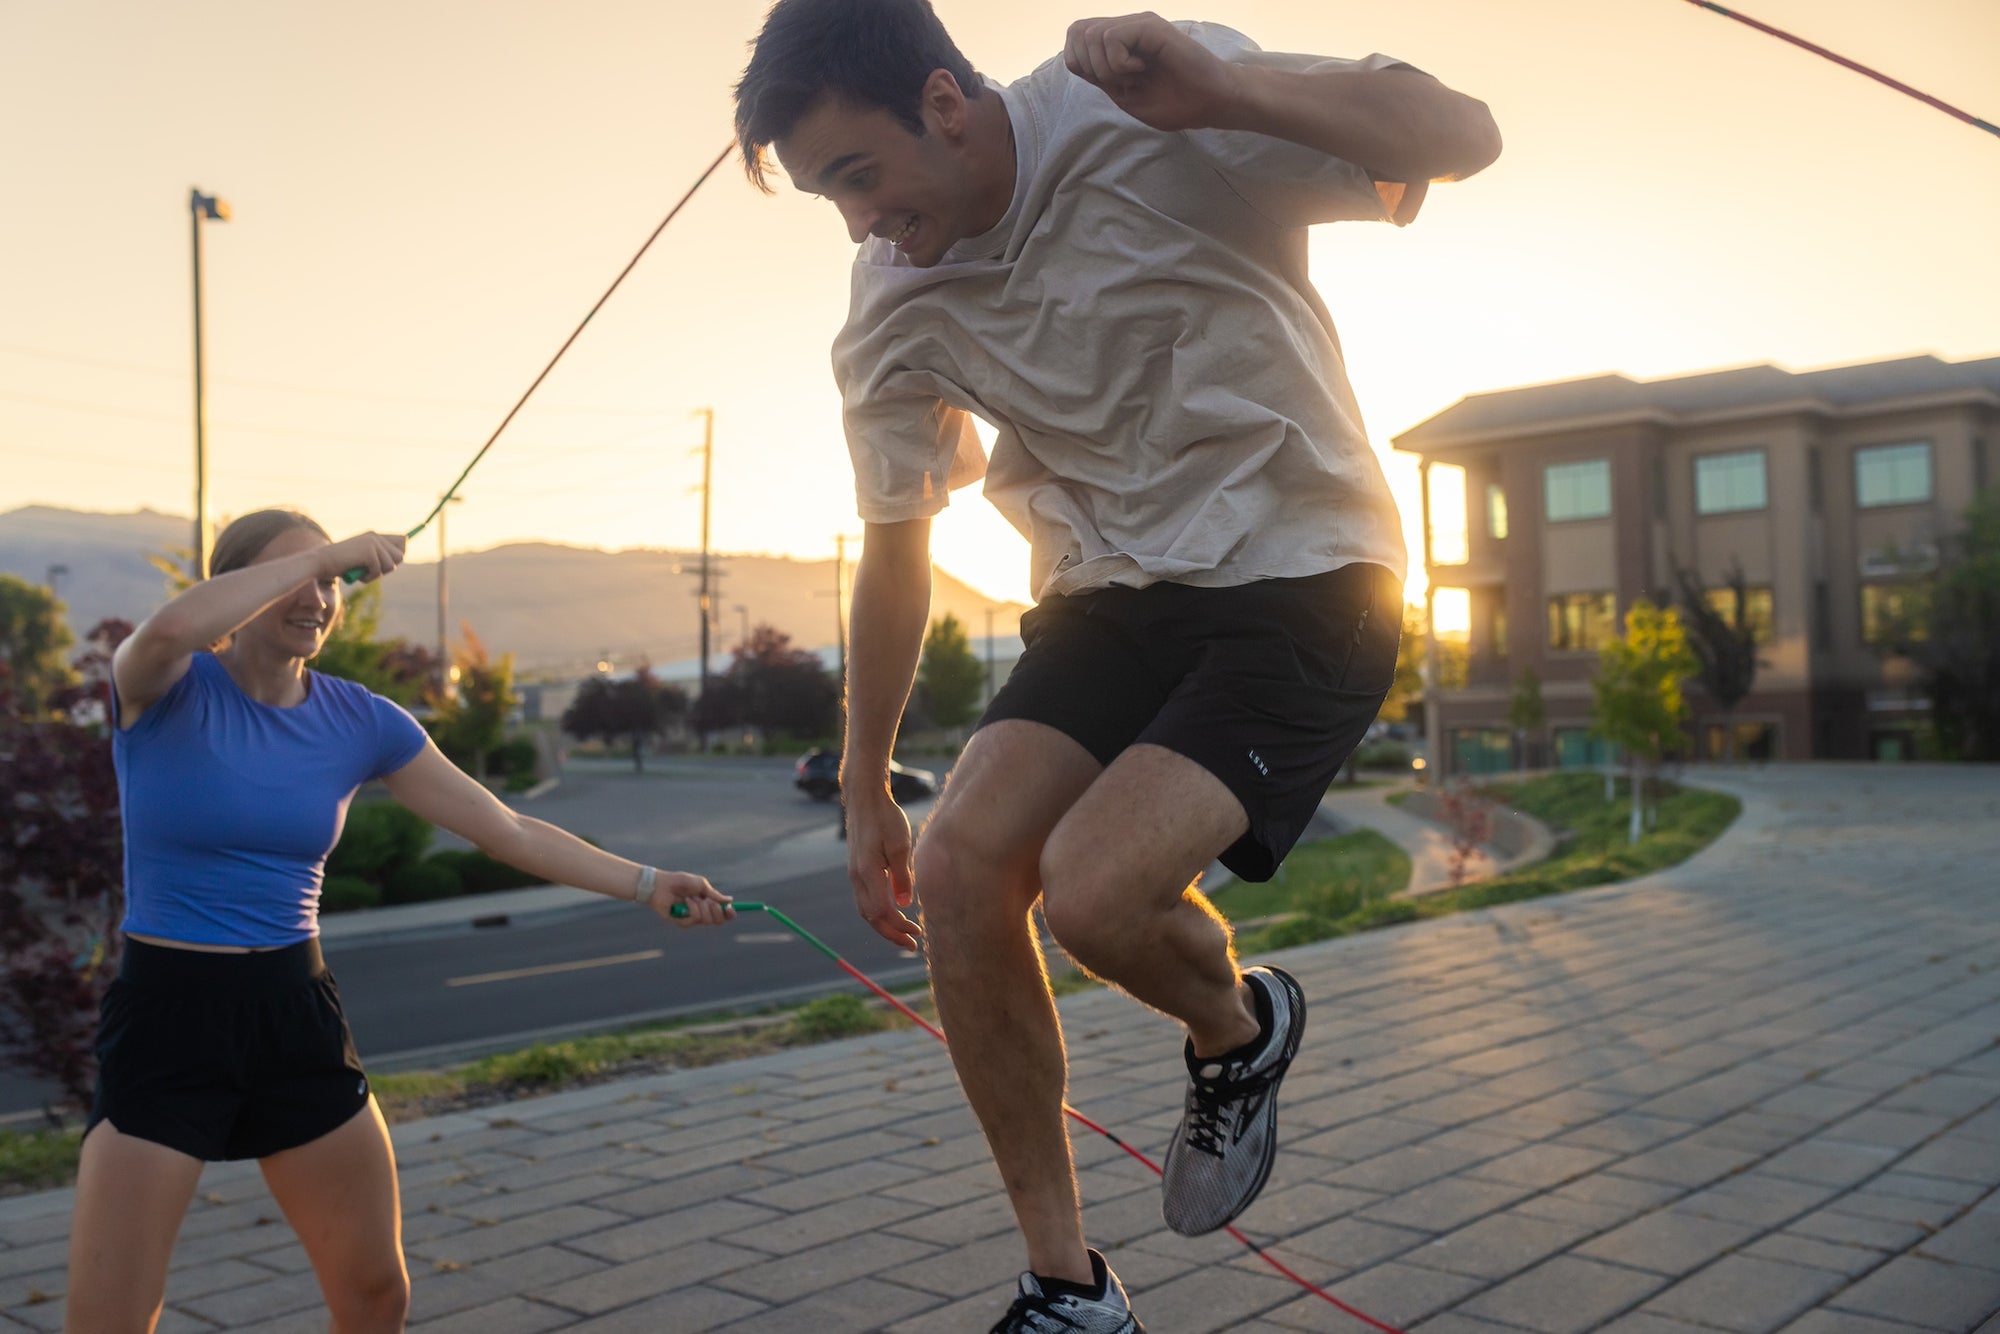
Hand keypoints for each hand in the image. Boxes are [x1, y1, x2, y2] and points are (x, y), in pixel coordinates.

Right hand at [319, 532, 406, 583]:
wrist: (321, 562)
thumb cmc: (340, 564)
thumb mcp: (362, 558)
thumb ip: (378, 556)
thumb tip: (400, 556)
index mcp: (374, 535)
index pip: (402, 540)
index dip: (399, 553)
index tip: (391, 562)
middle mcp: (375, 537)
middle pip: (400, 556)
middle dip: (388, 568)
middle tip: (372, 570)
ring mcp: (372, 543)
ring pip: (390, 566)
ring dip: (376, 574)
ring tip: (361, 571)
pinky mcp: (369, 553)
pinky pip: (379, 571)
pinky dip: (368, 577)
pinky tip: (357, 574)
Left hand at [652, 872, 733, 927]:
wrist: (662, 885)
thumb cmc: (679, 882)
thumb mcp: (700, 884)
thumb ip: (714, 894)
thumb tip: (730, 900)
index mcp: (708, 904)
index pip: (723, 914)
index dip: (730, 914)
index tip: (730, 908)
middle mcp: (702, 913)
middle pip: (718, 921)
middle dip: (716, 911)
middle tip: (709, 901)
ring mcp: (692, 919)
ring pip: (707, 921)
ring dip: (702, 907)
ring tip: (692, 898)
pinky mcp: (682, 923)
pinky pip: (694, 919)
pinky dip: (692, 908)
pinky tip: (685, 901)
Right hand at [846, 785, 919, 949]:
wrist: (864, 798)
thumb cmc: (886, 817)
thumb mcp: (900, 844)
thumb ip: (901, 875)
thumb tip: (905, 904)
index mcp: (867, 872)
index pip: (882, 912)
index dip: (898, 927)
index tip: (917, 934)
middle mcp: (856, 877)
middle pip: (871, 917)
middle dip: (892, 934)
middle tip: (913, 944)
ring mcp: (854, 874)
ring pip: (866, 910)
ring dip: (885, 926)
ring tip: (905, 933)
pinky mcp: (857, 870)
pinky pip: (865, 899)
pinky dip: (879, 913)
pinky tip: (894, 913)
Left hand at [1063, 13, 1241, 131]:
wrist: (1210, 103)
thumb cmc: (1175, 102)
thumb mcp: (1125, 94)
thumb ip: (1100, 76)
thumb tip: (1075, 59)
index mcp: (1120, 42)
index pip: (1074, 39)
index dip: (1080, 64)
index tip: (1108, 83)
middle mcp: (1127, 26)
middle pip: (1077, 32)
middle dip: (1089, 66)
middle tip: (1120, 80)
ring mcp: (1139, 24)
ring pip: (1091, 35)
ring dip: (1106, 67)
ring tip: (1134, 76)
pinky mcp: (1151, 27)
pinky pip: (1112, 38)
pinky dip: (1118, 64)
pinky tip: (1141, 70)